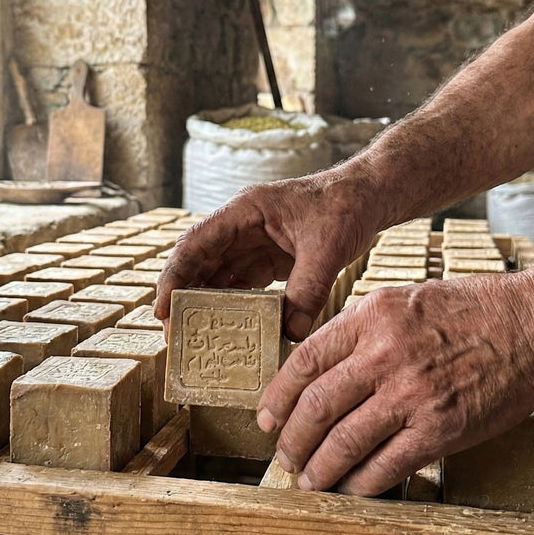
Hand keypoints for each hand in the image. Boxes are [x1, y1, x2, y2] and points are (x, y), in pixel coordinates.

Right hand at [155, 165, 382, 341]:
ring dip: (205, 305)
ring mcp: (254, 242)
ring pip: (218, 276)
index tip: (164, 308)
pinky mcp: (269, 258)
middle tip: (174, 334)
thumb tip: (290, 335)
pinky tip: (230, 331)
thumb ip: (308, 291)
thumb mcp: (327, 249)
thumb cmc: (346, 205)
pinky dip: (234, 307)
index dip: (175, 275)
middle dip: (183, 297)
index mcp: (246, 210)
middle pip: (200, 262)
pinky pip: (243, 285)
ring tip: (195, 338)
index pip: (196, 243)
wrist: (370, 195)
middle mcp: (242, 226)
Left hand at [257, 274, 533, 495]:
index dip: (277, 396)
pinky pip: (385, 466)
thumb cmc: (471, 310)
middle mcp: (385, 355)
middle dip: (291, 440)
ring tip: (308, 481)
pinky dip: (360, 483)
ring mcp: (412, 395)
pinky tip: (349, 489)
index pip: (304, 361)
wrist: (533, 327)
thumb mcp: (403, 299)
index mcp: (371, 316)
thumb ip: (360, 329)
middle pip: (316, 406)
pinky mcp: (440, 429)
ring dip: (318, 468)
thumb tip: (319, 366)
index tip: (267, 417)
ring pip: (343, 442)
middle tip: (283, 456)